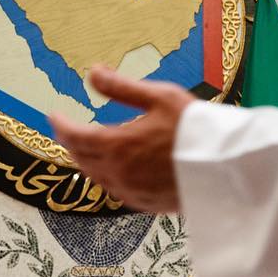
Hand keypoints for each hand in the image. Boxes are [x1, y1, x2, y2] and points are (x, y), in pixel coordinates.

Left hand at [49, 67, 193, 212]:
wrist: (224, 167)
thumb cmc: (194, 127)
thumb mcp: (159, 97)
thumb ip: (121, 87)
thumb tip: (92, 72)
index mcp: (118, 146)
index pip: (75, 137)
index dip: (61, 126)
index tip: (53, 116)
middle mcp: (118, 173)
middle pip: (82, 159)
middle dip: (72, 144)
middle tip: (67, 131)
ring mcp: (131, 192)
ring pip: (97, 178)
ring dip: (87, 162)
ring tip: (86, 149)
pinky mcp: (144, 203)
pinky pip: (116, 191)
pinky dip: (107, 177)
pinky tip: (114, 170)